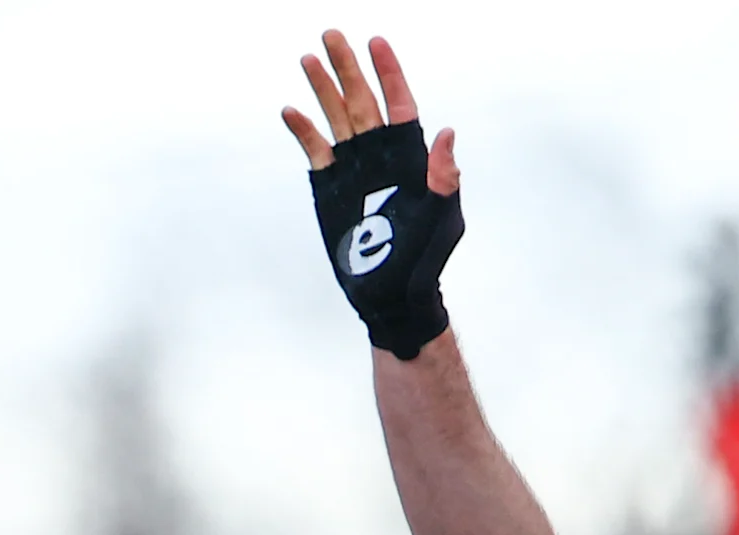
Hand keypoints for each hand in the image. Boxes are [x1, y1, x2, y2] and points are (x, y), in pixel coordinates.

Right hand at [283, 31, 465, 356]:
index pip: (399, 105)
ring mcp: (353, 169)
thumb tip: (447, 135)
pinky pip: (315, 150)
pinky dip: (304, 131)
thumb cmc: (424, 260)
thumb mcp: (441, 220)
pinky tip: (292, 111)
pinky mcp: (330, 186)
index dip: (389, 74)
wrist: (392, 295)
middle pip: (362, 101)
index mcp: (410, 159)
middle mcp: (380, 156)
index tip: (376, 43)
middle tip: (331, 35)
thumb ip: (443, 179)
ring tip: (309, 59)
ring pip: (336, 118)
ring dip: (323, 89)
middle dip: (348, 68)